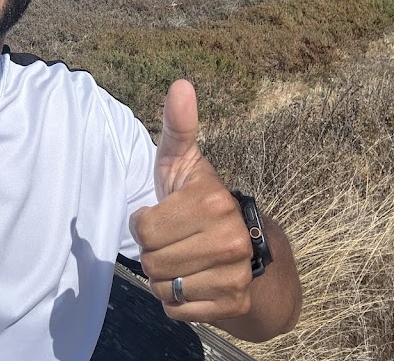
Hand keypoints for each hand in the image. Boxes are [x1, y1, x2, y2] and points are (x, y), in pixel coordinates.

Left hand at [128, 80, 254, 323]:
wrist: (251, 254)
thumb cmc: (201, 204)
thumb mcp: (184, 164)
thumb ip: (177, 127)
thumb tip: (180, 84)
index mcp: (213, 201)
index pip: (142, 227)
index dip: (145, 223)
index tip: (165, 215)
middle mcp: (230, 239)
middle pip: (150, 260)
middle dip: (154, 253)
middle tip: (176, 241)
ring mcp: (235, 274)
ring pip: (161, 287)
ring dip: (163, 278)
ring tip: (185, 261)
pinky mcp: (233, 304)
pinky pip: (175, 309)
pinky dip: (177, 301)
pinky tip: (195, 283)